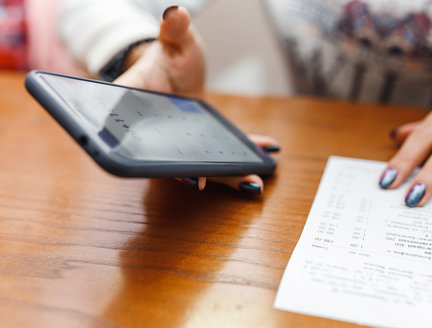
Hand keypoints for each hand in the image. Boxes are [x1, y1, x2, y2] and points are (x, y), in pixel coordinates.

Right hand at [113, 7, 277, 193]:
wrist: (177, 69)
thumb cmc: (169, 55)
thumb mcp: (173, 41)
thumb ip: (173, 31)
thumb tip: (176, 13)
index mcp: (139, 106)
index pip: (139, 135)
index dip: (154, 157)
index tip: (177, 170)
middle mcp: (155, 132)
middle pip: (172, 159)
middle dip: (197, 174)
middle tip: (213, 183)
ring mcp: (180, 142)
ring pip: (200, 164)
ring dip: (225, 176)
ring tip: (252, 180)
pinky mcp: (201, 143)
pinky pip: (220, 155)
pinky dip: (242, 158)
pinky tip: (268, 152)